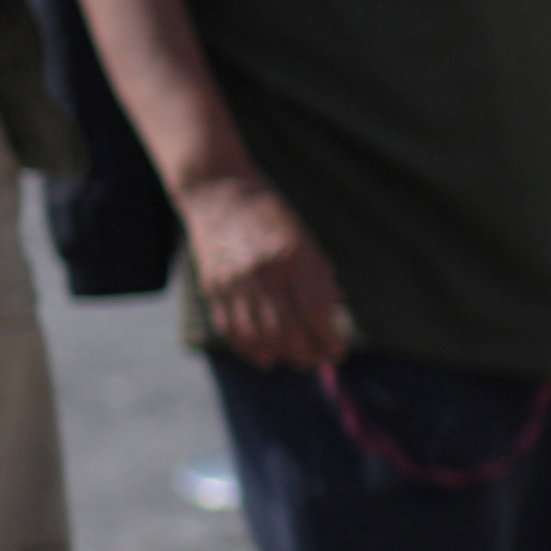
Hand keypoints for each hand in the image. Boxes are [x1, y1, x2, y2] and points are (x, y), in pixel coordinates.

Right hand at [181, 168, 351, 372]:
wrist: (217, 190)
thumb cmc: (269, 213)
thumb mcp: (304, 237)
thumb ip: (318, 277)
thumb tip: (333, 317)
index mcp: (290, 255)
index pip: (314, 312)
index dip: (329, 338)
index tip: (338, 351)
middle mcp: (261, 271)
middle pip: (287, 331)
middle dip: (309, 354)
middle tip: (321, 360)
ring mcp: (233, 281)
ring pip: (259, 336)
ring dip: (282, 356)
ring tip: (298, 360)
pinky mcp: (211, 287)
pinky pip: (230, 329)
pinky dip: (249, 350)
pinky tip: (266, 358)